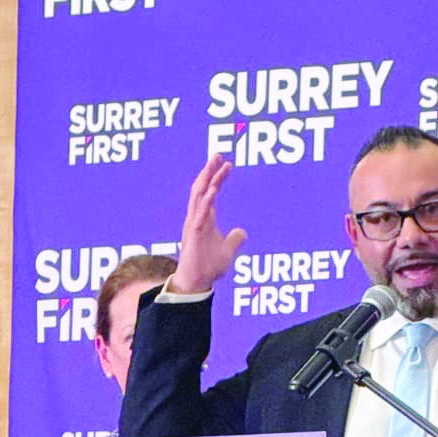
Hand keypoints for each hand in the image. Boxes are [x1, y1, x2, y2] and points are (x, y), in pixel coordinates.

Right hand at [169, 154, 246, 293]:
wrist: (196, 282)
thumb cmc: (208, 266)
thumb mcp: (228, 250)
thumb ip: (235, 240)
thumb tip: (243, 232)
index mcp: (205, 218)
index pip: (210, 192)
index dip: (218, 177)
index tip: (227, 164)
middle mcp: (197, 217)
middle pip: (201, 188)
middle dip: (209, 170)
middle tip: (217, 154)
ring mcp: (194, 224)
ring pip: (199, 196)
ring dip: (207, 179)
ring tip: (215, 164)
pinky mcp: (194, 234)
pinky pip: (200, 214)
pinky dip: (206, 201)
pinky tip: (213, 189)